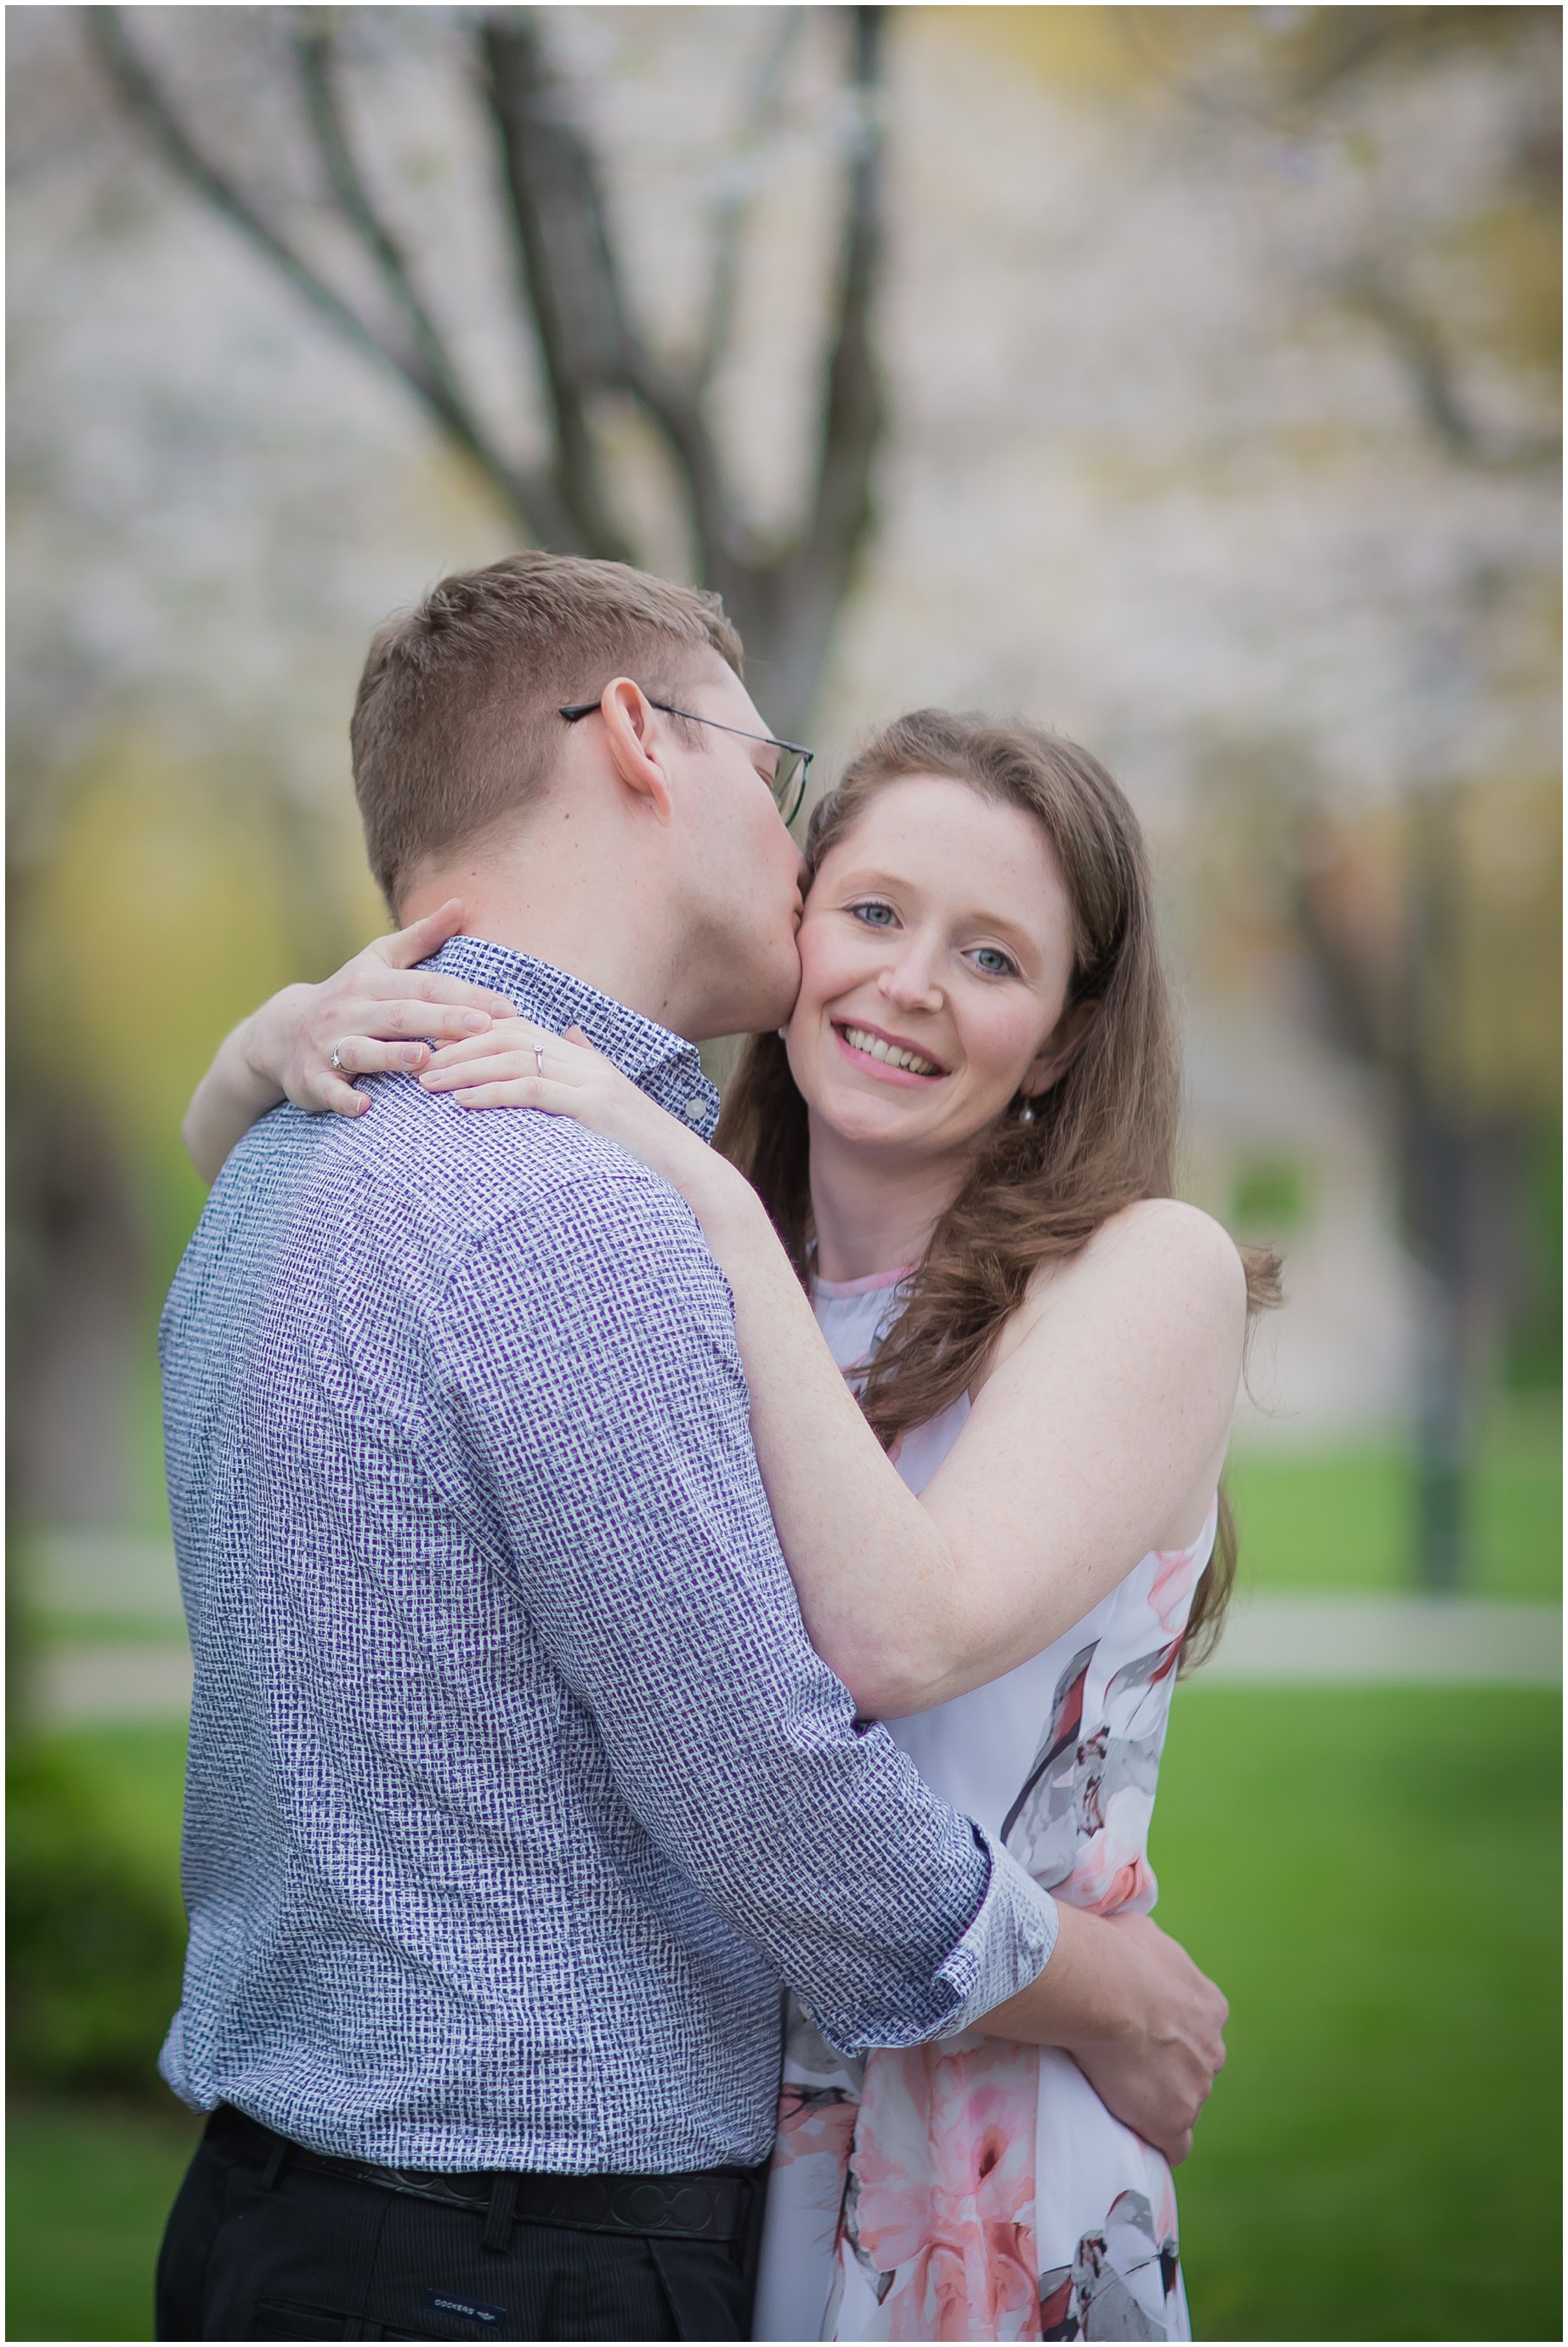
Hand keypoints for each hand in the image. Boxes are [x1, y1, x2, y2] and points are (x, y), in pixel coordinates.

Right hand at [248, 901, 514, 1119]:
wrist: (281, 1032)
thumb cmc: (348, 995)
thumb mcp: (378, 960)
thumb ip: (422, 937)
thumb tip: (461, 903)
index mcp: (373, 982)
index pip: (426, 986)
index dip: (465, 995)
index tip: (505, 1008)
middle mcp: (351, 1010)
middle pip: (401, 1014)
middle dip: (441, 1020)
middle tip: (483, 1027)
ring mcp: (329, 1045)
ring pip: (361, 1049)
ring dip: (392, 1055)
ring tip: (425, 1059)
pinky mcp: (312, 1078)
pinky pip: (329, 1089)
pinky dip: (344, 1098)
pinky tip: (365, 1107)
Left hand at [420, 1017, 713, 1199]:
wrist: (688, 1176)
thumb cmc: (642, 1153)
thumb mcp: (610, 1105)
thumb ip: (586, 1067)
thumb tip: (570, 1033)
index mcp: (584, 1059)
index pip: (518, 1029)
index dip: (471, 1035)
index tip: (432, 1052)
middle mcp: (586, 1061)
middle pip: (509, 1035)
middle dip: (458, 1048)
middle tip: (419, 1067)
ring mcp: (592, 1081)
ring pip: (516, 1057)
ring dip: (466, 1069)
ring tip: (429, 1085)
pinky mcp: (593, 1107)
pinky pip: (533, 1090)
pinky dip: (493, 1093)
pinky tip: (463, 1103)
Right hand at [1062, 1909, 1227, 2166]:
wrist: (1101, 1988)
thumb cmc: (1113, 1952)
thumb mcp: (1142, 1933)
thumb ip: (1151, 1951)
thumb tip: (1138, 1945)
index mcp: (1209, 2006)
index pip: (1199, 2028)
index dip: (1171, 2032)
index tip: (1143, 2031)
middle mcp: (1211, 2049)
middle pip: (1195, 2067)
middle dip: (1170, 2067)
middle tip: (1127, 2061)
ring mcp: (1195, 2088)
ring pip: (1184, 2103)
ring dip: (1159, 2102)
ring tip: (1119, 2096)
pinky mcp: (1172, 2120)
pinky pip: (1175, 2146)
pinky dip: (1160, 2145)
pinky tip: (1141, 2141)